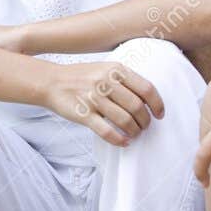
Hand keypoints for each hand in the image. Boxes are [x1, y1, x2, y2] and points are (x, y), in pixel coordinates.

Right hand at [41, 61, 163, 146]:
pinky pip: (107, 132)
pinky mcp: (83, 114)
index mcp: (115, 69)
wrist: (51, 82)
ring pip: (125, 121)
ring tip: (134, 134)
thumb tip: (148, 100)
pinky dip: (119, 140)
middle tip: (145, 126)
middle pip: (137, 107)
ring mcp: (94, 99)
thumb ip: (125, 80)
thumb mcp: (105, 68)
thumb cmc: (81, 77)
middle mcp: (106, 82)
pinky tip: (124, 142)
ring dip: (134, 131)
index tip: (160, 114)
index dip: (157, 104)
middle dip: (145, 121)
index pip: (146, 89)